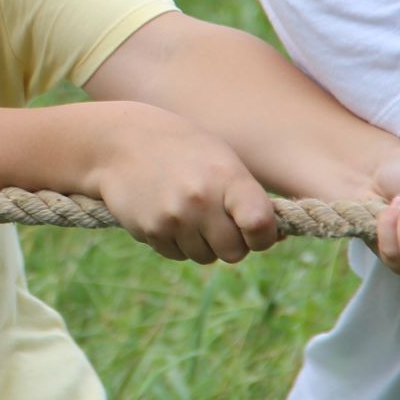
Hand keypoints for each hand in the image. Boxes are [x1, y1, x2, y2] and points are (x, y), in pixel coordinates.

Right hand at [93, 112, 278, 262]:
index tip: (256, 231)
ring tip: (185, 211)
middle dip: (230, 242)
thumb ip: (248, 197)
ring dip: (201, 243)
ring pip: (205, 257)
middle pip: (234, 252)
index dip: (264, 237)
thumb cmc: (181, 148)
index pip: (261, 226)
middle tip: (216, 220)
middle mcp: (201, 200)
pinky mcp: (151, 230)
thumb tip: (280, 237)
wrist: (118, 142)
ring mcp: (174, 217)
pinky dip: (175, 242)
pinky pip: (177, 254)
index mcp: (227, 178)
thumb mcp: (219, 159)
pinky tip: (165, 213)